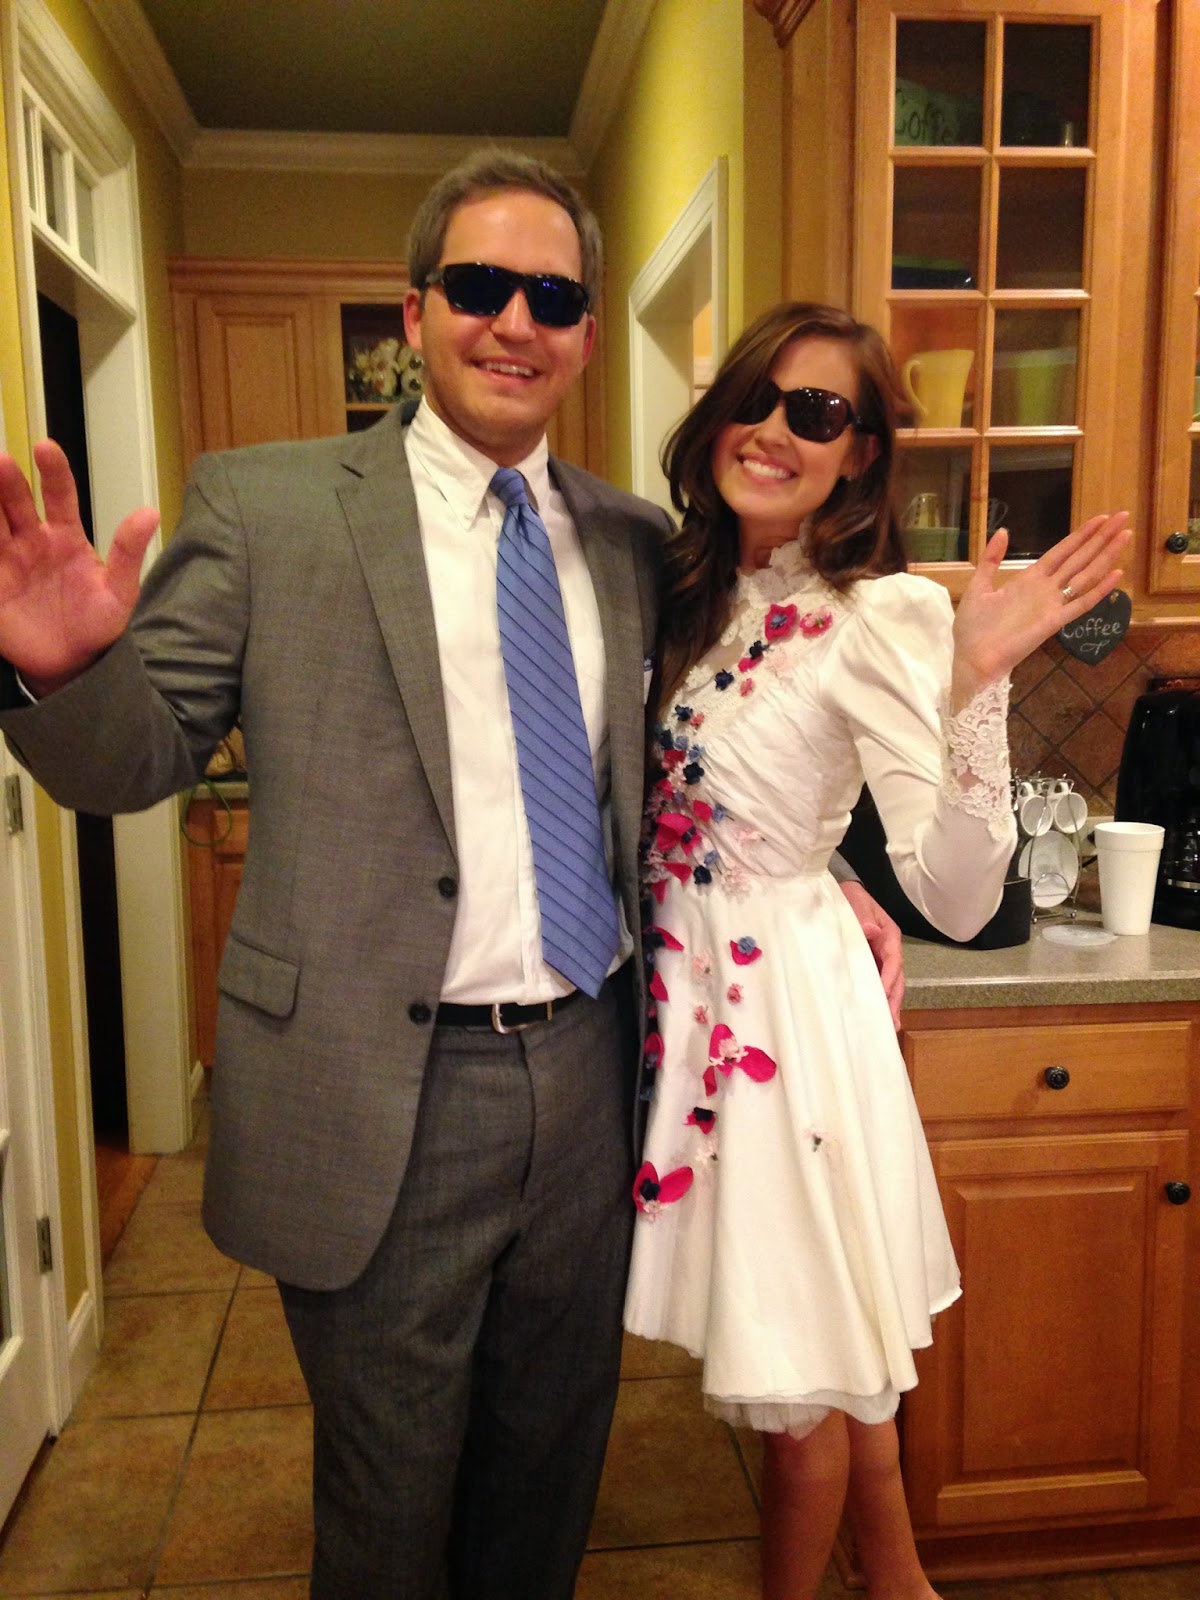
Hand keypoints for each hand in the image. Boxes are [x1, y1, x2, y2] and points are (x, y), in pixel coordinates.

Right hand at [0, 439, 158, 695]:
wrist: (74, 663)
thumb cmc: (98, 623)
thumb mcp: (119, 590)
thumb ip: (128, 552)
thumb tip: (150, 512)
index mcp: (65, 535)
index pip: (58, 494)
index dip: (53, 470)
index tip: (46, 447)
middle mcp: (31, 540)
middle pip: (14, 501)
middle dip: (6, 480)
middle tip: (0, 461)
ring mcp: (7, 560)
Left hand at [839, 880, 904, 1029]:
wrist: (843, 894)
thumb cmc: (851, 897)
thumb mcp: (856, 901)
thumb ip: (862, 915)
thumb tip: (870, 931)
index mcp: (889, 935)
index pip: (893, 960)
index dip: (889, 977)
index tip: (883, 994)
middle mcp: (888, 949)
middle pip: (896, 978)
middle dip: (894, 999)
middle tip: (891, 1023)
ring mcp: (880, 958)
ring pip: (889, 984)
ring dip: (889, 1004)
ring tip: (888, 1026)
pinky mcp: (870, 964)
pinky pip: (876, 982)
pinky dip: (878, 998)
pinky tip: (875, 1015)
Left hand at [950, 512, 1131, 709]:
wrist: (971, 658)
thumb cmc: (972, 628)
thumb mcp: (978, 586)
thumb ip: (991, 559)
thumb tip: (1003, 531)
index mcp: (1028, 580)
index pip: (1062, 552)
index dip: (1081, 535)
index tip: (1101, 518)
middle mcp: (1045, 589)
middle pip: (1079, 558)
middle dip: (1101, 538)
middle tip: (1123, 517)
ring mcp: (1052, 605)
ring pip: (1085, 575)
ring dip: (1106, 556)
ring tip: (1126, 535)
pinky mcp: (1054, 622)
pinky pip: (1081, 604)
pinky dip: (1100, 590)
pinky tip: (1117, 574)